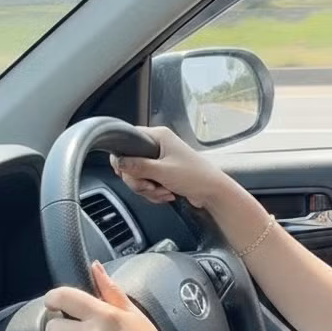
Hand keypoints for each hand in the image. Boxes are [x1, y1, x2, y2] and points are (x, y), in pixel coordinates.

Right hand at [110, 125, 226, 208]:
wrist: (213, 192)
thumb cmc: (195, 176)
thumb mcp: (163, 171)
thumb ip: (138, 167)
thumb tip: (118, 162)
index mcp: (158, 136)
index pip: (128, 139)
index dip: (122, 157)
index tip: (126, 172)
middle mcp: (158, 146)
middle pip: (130, 163)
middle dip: (139, 180)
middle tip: (150, 186)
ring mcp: (159, 161)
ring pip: (138, 177)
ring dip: (148, 189)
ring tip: (164, 191)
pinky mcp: (162, 174)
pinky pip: (147, 184)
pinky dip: (154, 193)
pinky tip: (167, 194)